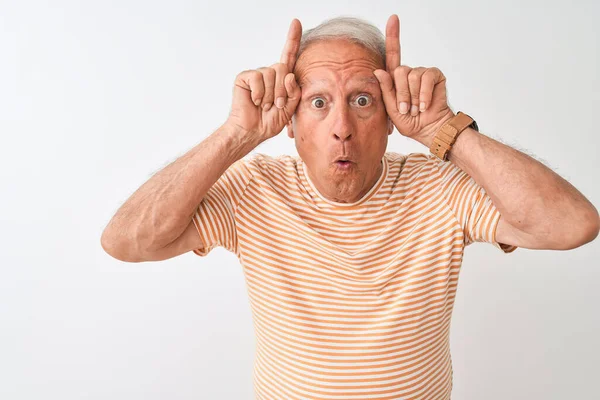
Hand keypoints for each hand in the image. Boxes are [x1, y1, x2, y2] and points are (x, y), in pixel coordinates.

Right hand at [226, 19, 302, 141]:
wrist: (252, 131)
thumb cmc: (270, 121)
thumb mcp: (290, 107)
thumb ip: (295, 91)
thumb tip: (289, 74)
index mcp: (282, 79)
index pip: (289, 56)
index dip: (293, 39)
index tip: (296, 22)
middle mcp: (270, 73)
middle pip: (283, 68)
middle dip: (282, 90)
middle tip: (276, 105)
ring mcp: (257, 74)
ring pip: (271, 73)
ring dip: (270, 95)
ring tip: (265, 106)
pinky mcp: (245, 77)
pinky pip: (257, 78)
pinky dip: (259, 93)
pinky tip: (255, 101)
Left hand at [373, 15, 454, 145]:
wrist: (429, 130)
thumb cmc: (410, 122)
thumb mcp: (392, 109)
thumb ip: (386, 90)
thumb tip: (378, 70)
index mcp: (396, 80)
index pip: (392, 55)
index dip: (392, 36)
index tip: (393, 18)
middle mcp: (409, 73)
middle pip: (399, 72)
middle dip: (401, 94)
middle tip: (406, 110)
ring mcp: (422, 74)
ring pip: (411, 76)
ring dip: (413, 97)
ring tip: (417, 109)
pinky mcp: (435, 76)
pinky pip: (426, 78)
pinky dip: (424, 94)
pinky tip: (425, 105)